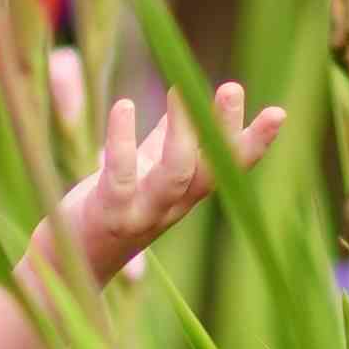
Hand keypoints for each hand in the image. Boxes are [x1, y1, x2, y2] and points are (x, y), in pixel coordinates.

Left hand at [35, 73, 285, 287]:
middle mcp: (172, 208)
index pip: (228, 168)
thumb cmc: (110, 208)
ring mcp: (142, 214)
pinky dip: (123, 141)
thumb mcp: (144, 171)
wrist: (69, 261)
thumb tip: (185, 97)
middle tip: (233, 87)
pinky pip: (120, 177)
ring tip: (180, 88)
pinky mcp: (108, 214)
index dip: (253, 143)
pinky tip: (124, 105)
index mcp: (186, 195)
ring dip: (181, 133)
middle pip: (209, 171)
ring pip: (173, 176)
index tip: (279, 113)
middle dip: (224, 132)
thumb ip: (165, 140)